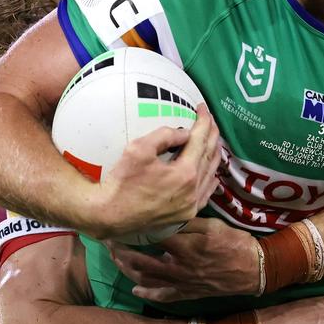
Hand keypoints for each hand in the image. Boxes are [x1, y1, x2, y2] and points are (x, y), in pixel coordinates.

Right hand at [89, 103, 220, 239]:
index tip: (203, 108)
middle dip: (212, 134)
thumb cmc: (122, 182)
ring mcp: (191, 206)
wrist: (110, 215)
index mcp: (185, 173)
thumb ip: (165, 136)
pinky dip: (210, 179)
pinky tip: (212, 173)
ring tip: (213, 140)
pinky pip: (205, 194)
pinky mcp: (185, 215)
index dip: (204, 121)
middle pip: (209, 156)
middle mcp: (193, 191)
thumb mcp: (139, 149)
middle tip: (210, 119)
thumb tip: (185, 133)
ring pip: (211, 175)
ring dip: (213, 155)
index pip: (200, 140)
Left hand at [111, 217, 259, 301]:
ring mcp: (182, 283)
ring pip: (148, 279)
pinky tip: (135, 290)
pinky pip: (164, 296)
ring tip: (116, 260)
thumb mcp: (212, 225)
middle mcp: (178, 267)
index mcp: (184, 246)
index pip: (150, 237)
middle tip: (108, 243)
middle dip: (121, 253)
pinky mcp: (188, 293)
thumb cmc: (234, 243)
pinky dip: (148, 294)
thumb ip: (186, 221)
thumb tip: (163, 215)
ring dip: (129, 271)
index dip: (131, 230)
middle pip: (141, 261)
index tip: (117, 224)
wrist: (254, 270)